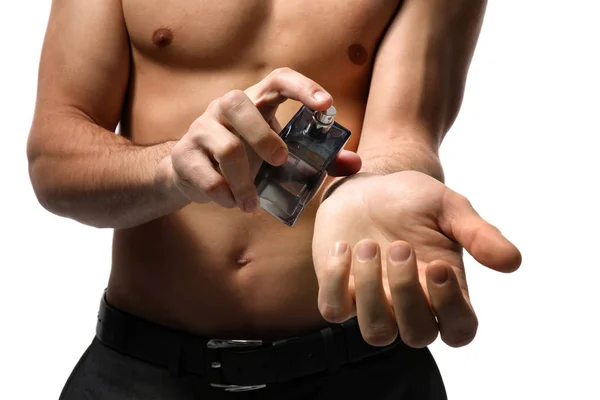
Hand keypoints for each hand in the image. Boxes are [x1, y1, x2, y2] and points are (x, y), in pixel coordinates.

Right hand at [161, 68, 360, 211]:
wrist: (191, 174)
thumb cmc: (244, 159)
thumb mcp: (278, 154)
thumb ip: (316, 159)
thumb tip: (355, 163)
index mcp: (255, 102)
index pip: (278, 79)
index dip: (302, 86)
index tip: (326, 105)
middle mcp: (225, 108)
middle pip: (239, 104)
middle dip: (264, 136)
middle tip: (281, 162)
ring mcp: (201, 128)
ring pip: (226, 148)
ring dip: (245, 183)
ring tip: (253, 205)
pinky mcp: (185, 155)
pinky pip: (208, 177)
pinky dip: (226, 196)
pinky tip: (233, 204)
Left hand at [312, 171, 521, 347]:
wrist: (370, 186)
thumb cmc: (413, 200)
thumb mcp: (449, 207)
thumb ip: (479, 233)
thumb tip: (513, 262)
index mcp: (444, 289)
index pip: (459, 330)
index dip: (452, 310)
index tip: (438, 267)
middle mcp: (410, 304)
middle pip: (417, 335)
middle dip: (406, 292)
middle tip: (399, 246)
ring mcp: (373, 302)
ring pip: (376, 333)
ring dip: (370, 291)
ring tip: (368, 244)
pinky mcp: (339, 292)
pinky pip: (334, 311)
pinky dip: (335, 281)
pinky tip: (343, 246)